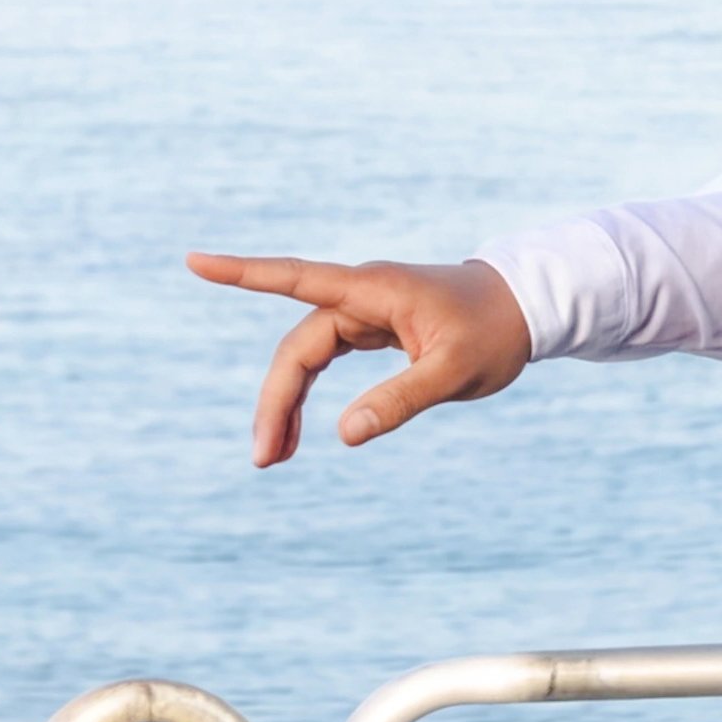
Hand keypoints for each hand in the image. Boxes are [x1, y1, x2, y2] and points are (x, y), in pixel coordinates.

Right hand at [186, 252, 532, 466]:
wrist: (527, 308)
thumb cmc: (497, 333)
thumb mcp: (456, 372)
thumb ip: (401, 399)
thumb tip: (345, 434)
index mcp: (374, 290)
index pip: (295, 278)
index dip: (242, 273)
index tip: (194, 262)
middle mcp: (360, 294)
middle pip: (298, 347)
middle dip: (275, 400)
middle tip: (264, 460)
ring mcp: (363, 311)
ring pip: (307, 357)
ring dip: (286, 403)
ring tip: (273, 457)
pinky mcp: (371, 327)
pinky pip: (324, 360)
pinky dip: (309, 393)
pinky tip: (295, 432)